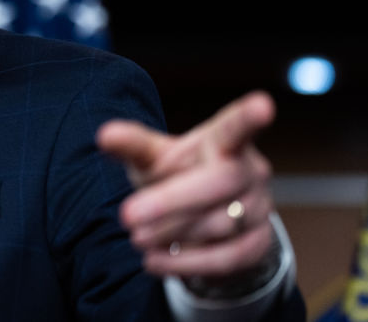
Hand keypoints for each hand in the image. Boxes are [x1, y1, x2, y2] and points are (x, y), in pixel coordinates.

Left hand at [96, 91, 276, 278]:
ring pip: (219, 224)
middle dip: (171, 202)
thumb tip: (104, 135)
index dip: (249, 117)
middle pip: (219, 183)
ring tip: (137, 237)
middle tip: (126, 216)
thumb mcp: (152, 157)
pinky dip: (185, 263)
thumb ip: (132, 145)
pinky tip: (154, 261)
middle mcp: (249, 170)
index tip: (262, 105)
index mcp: (224, 141)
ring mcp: (260, 207)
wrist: (199, 219)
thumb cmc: (176, 175)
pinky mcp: (259, 244)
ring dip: (171, 233)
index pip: (237, 127)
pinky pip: (225, 258)